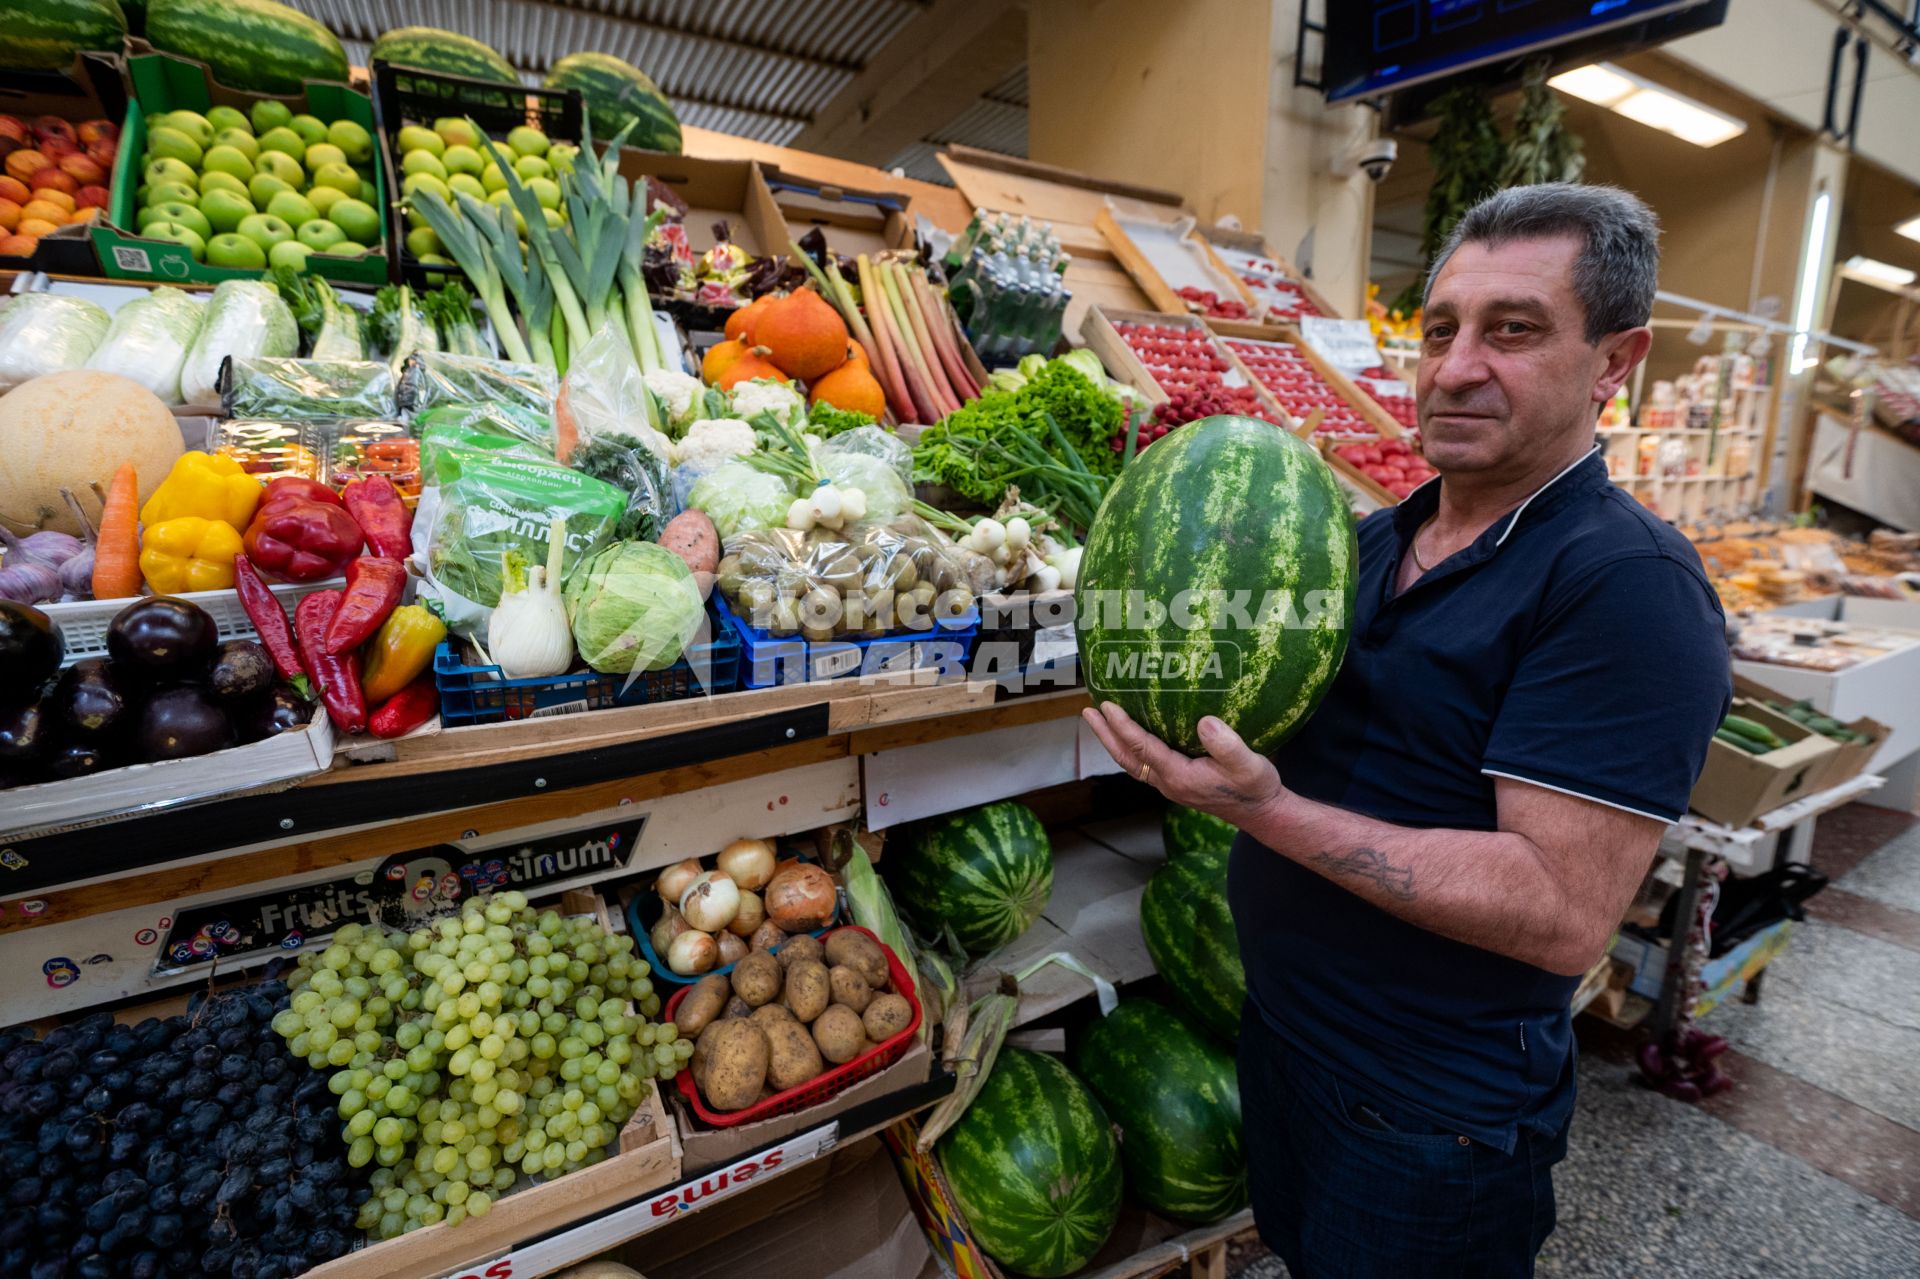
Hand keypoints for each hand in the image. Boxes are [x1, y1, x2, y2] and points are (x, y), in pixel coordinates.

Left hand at [1080, 702, 1287, 830]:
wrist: (1262, 813)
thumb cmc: (1255, 788)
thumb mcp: (1248, 764)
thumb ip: (1227, 745)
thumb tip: (1203, 722)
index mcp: (1180, 777)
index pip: (1143, 749)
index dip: (1123, 727)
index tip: (1107, 706)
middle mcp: (1168, 783)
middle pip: (1127, 758)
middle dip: (1106, 735)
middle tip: (1088, 711)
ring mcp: (1170, 784)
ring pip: (1132, 763)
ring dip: (1114, 741)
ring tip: (1099, 720)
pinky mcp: (1176, 782)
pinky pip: (1143, 764)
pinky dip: (1130, 748)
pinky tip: (1129, 734)